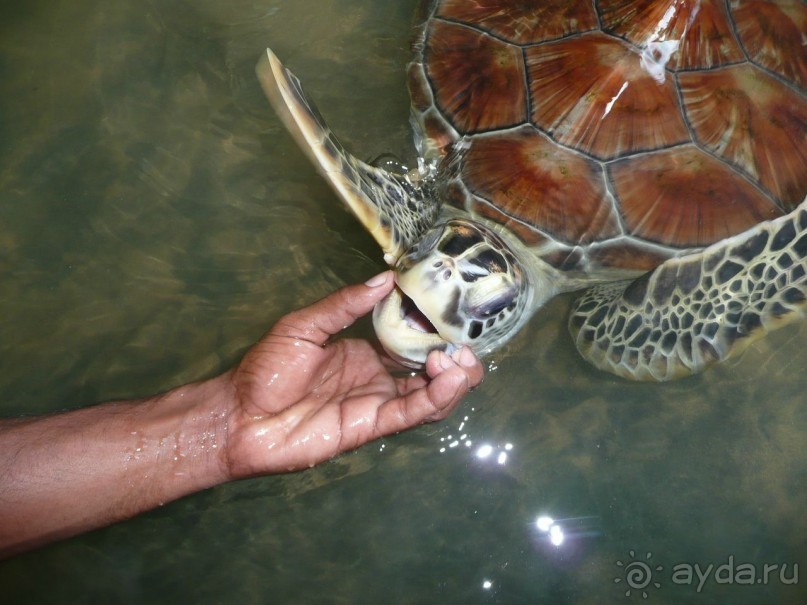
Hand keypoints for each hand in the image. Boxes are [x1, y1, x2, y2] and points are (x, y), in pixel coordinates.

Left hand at [224, 271, 483, 476]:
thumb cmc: (266, 369)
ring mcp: (377, 402)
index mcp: (364, 350)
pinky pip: (410, 413)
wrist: (239, 417)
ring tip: (459, 362)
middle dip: (453, 357)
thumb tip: (386, 279)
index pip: (411, 338)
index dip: (434, 330)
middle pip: (428, 368)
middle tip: (464, 347)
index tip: (451, 314)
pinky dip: (434, 400)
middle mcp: (377, 376)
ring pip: (428, 394)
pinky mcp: (372, 426)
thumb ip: (344, 306)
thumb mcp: (304, 326)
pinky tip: (447, 381)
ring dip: (452, 379)